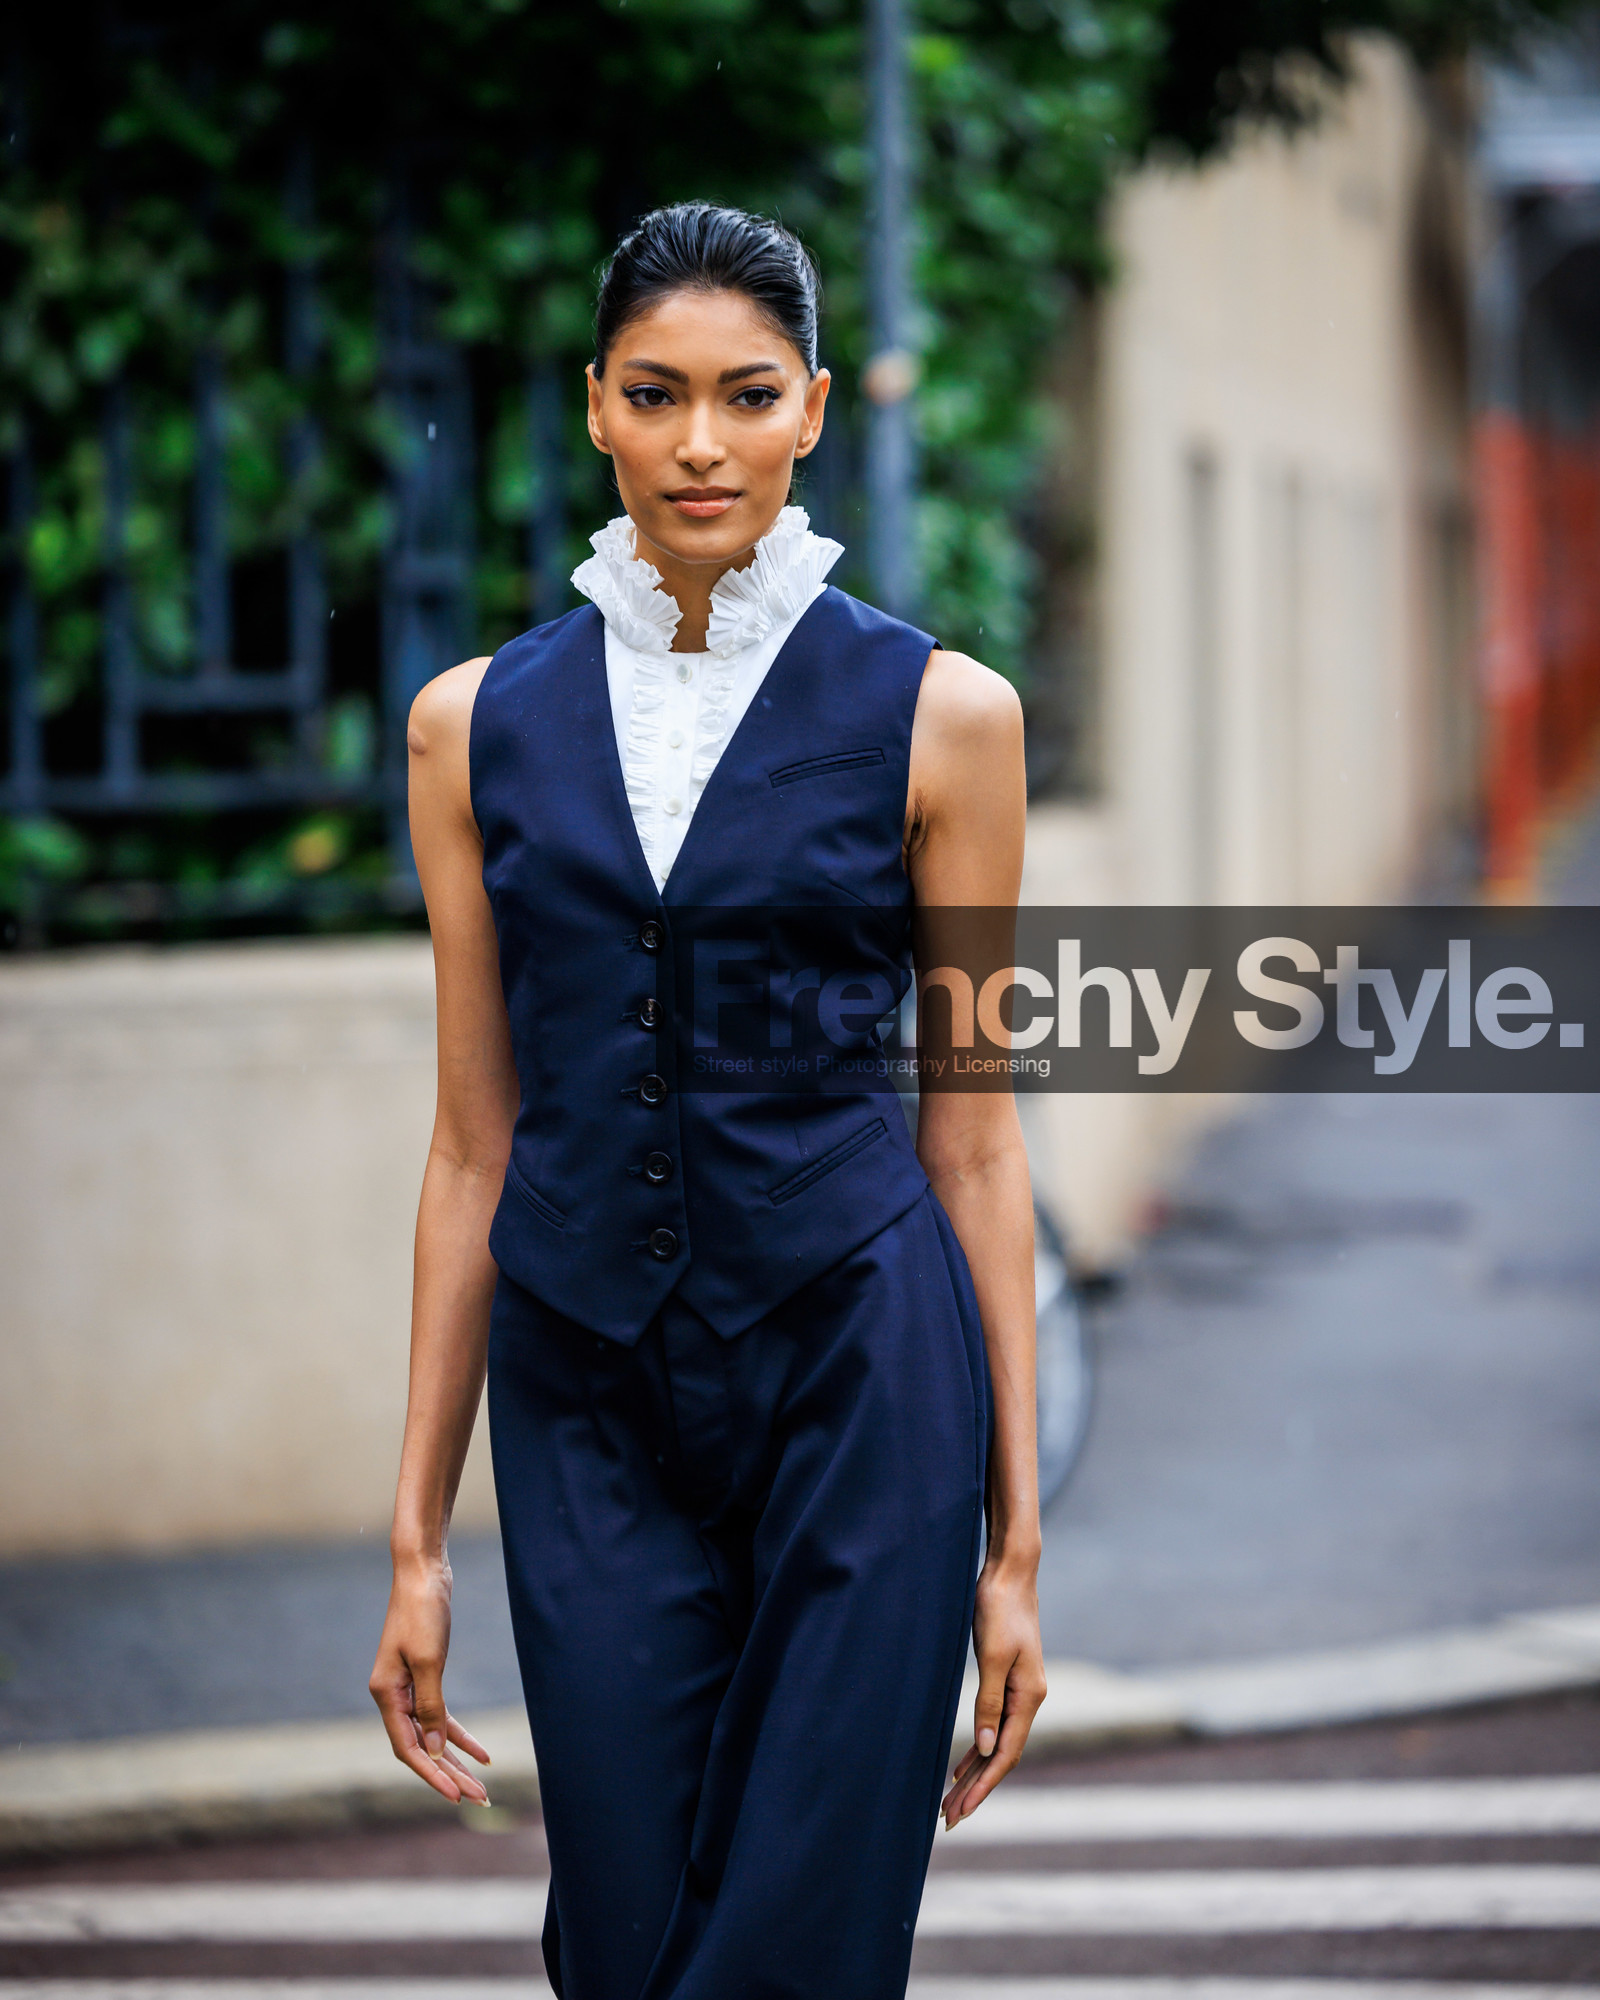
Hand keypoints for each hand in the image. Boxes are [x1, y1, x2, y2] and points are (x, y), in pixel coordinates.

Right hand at [369, 1553, 491, 1805]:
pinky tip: (481, 1751)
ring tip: (481, 1783)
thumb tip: (435, 1750)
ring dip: (456, 1759)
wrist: (423, 1571)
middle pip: (421, 1746)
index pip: (408, 1748)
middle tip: (478, 1798)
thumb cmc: (423, 1611)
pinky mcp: (424, 1674)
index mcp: (386, 1694)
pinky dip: (460, 1733)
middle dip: (449, 1773)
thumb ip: (430, 1707)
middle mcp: (392, 1695)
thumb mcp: (429, 1660)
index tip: (456, 1796)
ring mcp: (407, 1686)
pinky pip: (440, 1714)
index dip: (432, 1774)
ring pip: (432, 1734)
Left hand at [941, 1552, 1045, 1828]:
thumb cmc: (1000, 1608)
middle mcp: (1028, 1699)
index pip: (1005, 1754)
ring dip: (974, 1773)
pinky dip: (976, 1748)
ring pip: (995, 1743)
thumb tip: (983, 1747)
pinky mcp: (1006, 1679)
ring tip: (950, 1801)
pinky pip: (992, 1725)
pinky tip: (961, 1764)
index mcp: (1029, 1697)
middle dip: (975, 1789)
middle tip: (948, 1819)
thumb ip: (990, 1702)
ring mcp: (1019, 1690)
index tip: (961, 1811)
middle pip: (1000, 1755)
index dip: (983, 1786)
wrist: (1009, 1573)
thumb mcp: (994, 1656)